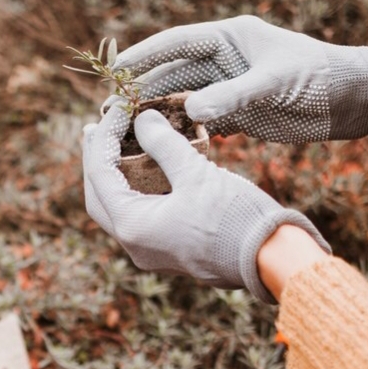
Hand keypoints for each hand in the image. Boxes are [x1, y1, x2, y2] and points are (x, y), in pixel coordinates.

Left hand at [82, 104, 330, 302]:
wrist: (270, 259)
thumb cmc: (234, 217)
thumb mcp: (196, 173)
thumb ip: (164, 144)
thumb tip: (143, 119)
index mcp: (132, 226)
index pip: (99, 174)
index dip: (103, 137)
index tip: (118, 109)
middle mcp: (133, 244)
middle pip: (99, 195)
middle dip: (97, 160)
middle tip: (99, 128)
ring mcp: (150, 251)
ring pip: (118, 208)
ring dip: (115, 176)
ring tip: (118, 144)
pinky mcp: (167, 250)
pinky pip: (140, 216)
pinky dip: (137, 190)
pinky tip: (145, 169)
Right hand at [112, 15, 367, 142]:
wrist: (353, 101)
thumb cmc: (320, 78)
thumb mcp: (276, 83)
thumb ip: (232, 95)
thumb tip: (190, 109)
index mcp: (229, 38)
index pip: (177, 43)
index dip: (144, 56)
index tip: (116, 70)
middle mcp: (223, 61)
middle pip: (171, 75)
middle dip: (140, 92)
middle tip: (110, 111)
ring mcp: (226, 89)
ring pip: (180, 101)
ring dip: (154, 116)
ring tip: (124, 132)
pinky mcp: (234, 115)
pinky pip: (197, 124)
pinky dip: (178, 134)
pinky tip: (157, 148)